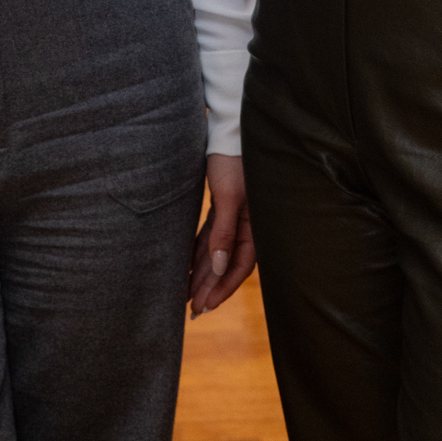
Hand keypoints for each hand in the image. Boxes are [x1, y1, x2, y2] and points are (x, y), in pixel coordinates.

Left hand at [189, 153, 255, 315]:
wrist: (228, 130)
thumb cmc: (233, 161)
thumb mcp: (229, 197)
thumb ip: (224, 232)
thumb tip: (217, 267)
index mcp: (254, 225)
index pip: (239, 266)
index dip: (223, 288)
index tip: (205, 305)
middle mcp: (246, 224)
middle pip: (226, 263)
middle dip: (210, 287)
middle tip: (193, 310)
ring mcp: (234, 215)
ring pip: (216, 251)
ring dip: (203, 273)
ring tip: (187, 294)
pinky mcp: (222, 205)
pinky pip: (210, 236)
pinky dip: (199, 252)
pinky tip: (188, 266)